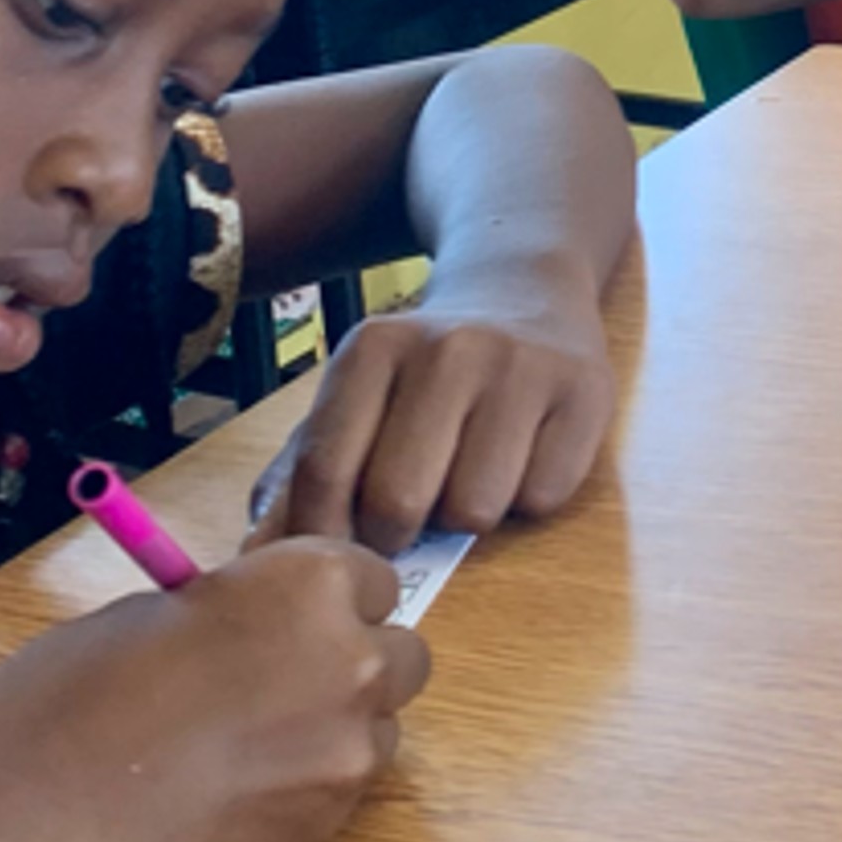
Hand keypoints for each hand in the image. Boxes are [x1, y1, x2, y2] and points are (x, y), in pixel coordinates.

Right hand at [0, 540, 427, 841]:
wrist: (27, 812)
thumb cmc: (75, 688)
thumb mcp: (167, 607)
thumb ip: (244, 610)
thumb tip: (271, 624)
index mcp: (312, 585)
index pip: (370, 577)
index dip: (325, 600)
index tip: (287, 618)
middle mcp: (353, 663)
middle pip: (398, 657)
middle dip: (351, 662)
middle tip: (278, 680)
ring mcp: (345, 756)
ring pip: (376, 731)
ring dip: (334, 729)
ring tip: (244, 744)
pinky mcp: (323, 831)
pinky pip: (342, 791)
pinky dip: (306, 785)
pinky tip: (232, 792)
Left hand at [265, 265, 618, 556]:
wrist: (525, 287)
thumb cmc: (426, 368)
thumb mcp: (356, 394)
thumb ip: (301, 470)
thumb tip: (257, 555)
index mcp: (372, 347)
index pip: (324, 473)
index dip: (322, 535)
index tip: (337, 550)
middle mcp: (447, 349)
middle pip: (397, 504)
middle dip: (396, 533)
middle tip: (409, 515)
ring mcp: (520, 367)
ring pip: (474, 510)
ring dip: (467, 517)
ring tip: (468, 475)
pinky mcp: (584, 393)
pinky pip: (542, 499)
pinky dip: (527, 499)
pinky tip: (521, 457)